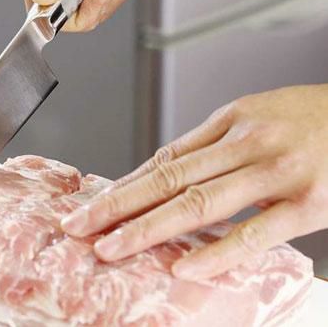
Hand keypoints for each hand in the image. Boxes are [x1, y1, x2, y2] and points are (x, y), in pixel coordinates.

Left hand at [61, 85, 327, 278]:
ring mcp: (276, 172)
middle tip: (80, 225)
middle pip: (169, 177)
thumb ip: (214, 143)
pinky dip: (218, 251)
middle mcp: (245, 143)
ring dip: (149, 228)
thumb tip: (169, 168)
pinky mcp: (310, 202)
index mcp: (230, 121)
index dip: (126, 183)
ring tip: (112, 247)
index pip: (165, 157)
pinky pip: (256, 231)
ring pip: (200, 202)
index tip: (95, 203)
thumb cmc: (312, 116)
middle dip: (118, 205)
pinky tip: (185, 268)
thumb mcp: (256, 115)